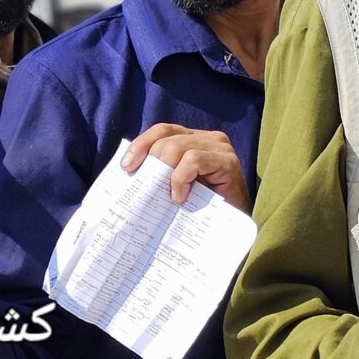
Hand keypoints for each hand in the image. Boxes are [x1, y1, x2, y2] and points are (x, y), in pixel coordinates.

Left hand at [124, 124, 249, 209]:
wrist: (232, 228)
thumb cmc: (201, 208)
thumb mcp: (175, 185)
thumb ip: (159, 172)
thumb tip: (128, 171)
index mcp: (193, 138)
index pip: (162, 130)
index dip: (141, 144)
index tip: (126, 167)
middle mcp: (208, 138)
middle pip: (167, 139)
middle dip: (152, 163)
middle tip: (148, 188)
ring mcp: (220, 147)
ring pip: (178, 147)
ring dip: (166, 173)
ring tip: (167, 195)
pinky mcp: (228, 161)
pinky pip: (194, 159)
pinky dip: (181, 178)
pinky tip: (180, 196)